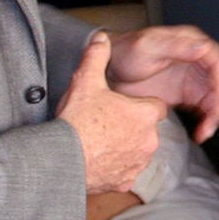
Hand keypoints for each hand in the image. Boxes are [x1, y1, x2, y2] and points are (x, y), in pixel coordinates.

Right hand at [57, 33, 164, 194]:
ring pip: (138, 150)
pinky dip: (116, 166)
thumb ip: (96, 57)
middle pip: (147, 129)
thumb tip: (100, 38)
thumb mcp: (85, 82)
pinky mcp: (126, 180)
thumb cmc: (77, 121)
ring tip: (100, 139)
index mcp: (145, 115)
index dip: (138, 105)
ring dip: (125, 145)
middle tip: (107, 122)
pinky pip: (126, 170)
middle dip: (132, 126)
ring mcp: (139, 162)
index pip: (155, 106)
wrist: (64, 159)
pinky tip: (98, 158)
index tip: (122, 105)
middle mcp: (149, 140)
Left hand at [104, 25, 218, 141]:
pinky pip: (207, 110)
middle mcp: (200, 62)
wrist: (108, 68)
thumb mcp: (149, 45)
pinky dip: (211, 123)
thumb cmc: (127, 50)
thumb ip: (176, 46)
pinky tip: (206, 134)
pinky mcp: (189, 96)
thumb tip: (203, 47)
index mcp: (194, 45)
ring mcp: (196, 80)